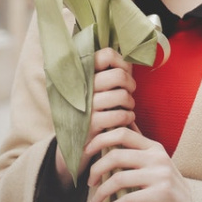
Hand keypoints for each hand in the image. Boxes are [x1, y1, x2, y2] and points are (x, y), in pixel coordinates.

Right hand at [53, 48, 135, 186]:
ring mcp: (84, 105)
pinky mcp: (90, 124)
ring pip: (122, 95)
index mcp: (81, 73)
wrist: (71, 146)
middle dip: (130, 84)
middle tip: (128, 92)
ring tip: (126, 108)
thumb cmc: (90, 112)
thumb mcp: (93, 89)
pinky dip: (128, 117)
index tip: (125, 71)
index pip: (105, 55)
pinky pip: (120, 115)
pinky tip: (124, 120)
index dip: (122, 62)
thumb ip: (108, 73)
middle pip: (118, 75)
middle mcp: (80, 87)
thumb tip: (130, 59)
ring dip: (130, 103)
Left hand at [86, 127, 194, 201]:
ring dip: (101, 192)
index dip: (100, 139)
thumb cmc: (167, 184)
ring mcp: (160, 175)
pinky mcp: (161, 194)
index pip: (123, 132)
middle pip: (116, 155)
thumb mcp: (156, 160)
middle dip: (96, 169)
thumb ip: (139, 145)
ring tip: (94, 201)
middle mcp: (157, 157)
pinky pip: (128, 199)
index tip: (86, 152)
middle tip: (89, 182)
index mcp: (153, 146)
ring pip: (119, 178)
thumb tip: (123, 122)